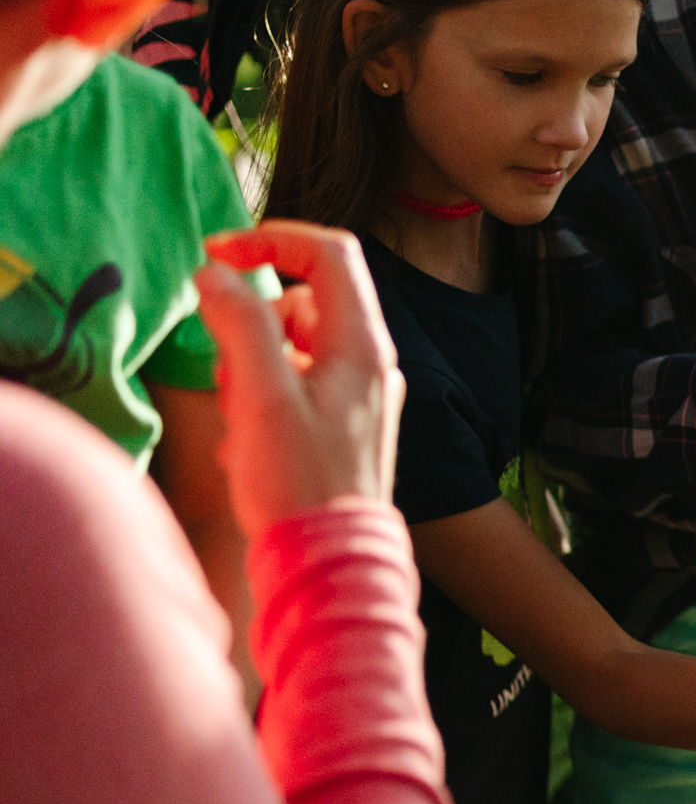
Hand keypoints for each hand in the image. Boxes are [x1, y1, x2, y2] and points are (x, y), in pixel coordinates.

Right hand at [193, 223, 402, 538]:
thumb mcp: (260, 396)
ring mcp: (360, 396)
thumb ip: (240, 325)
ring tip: (241, 421)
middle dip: (251, 326)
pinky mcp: (341, 426)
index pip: (329, 253)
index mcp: (363, 346)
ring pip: (292, 346)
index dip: (271, 239)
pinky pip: (292, 387)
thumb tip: (217, 273)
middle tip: (231, 376)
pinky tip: (248, 448)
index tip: (217, 255)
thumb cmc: (298, 485)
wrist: (327, 565)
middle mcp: (371, 365)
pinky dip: (260, 403)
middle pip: (302, 301)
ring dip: (251, 369)